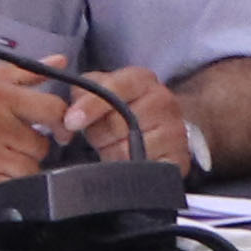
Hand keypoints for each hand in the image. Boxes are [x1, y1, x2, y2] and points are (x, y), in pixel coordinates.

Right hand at [0, 57, 82, 201]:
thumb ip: (20, 72)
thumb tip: (60, 60)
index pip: (52, 108)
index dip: (58, 121)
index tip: (54, 128)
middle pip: (43, 143)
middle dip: (29, 146)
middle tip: (8, 144)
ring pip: (31, 167)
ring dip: (18, 167)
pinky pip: (14, 186)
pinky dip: (6, 183)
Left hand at [73, 68, 200, 170]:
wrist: (154, 133)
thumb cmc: (118, 111)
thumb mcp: (98, 94)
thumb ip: (81, 93)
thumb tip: (71, 109)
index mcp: (142, 79)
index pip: (115, 88)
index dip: (91, 105)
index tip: (71, 121)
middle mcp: (164, 101)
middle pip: (119, 121)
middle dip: (100, 134)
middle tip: (100, 136)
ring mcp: (175, 130)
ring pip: (130, 147)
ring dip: (114, 152)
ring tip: (115, 148)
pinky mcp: (179, 159)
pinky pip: (147, 169)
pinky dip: (131, 170)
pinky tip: (127, 164)